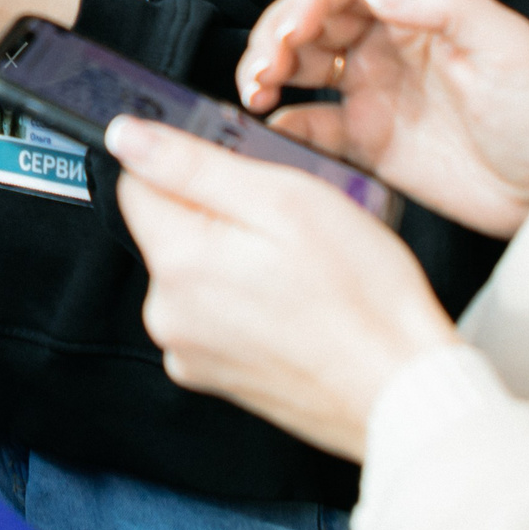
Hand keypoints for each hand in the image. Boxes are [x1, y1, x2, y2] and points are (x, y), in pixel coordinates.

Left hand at [109, 114, 457, 459]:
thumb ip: (194, 164)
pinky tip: (292, 305)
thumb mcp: (284, 200)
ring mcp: (190, 351)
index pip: (136, 183)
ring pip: (192, 271)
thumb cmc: (362, 298)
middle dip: (216, 215)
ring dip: (232, 258)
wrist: (402, 393)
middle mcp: (168, 313)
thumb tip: (126, 136)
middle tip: (282, 226)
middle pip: (166, 228)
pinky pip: (212, 314)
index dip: (187, 165)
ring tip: (296, 270)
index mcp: (177, 262)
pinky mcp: (214, 376)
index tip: (237, 175)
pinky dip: (243, 301)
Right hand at [237, 0, 528, 238]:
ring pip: (299, 66)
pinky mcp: (367, 140)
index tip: (289, 28)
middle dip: (273, 35)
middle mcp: (386, 44)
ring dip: (267, 71)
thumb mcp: (506, 45)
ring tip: (253, 92)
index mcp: (416, 10)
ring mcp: (373, 91)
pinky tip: (275, 128)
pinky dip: (284, 123)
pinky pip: (312, 125)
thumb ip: (444, 5)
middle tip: (260, 68)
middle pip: (308, 19)